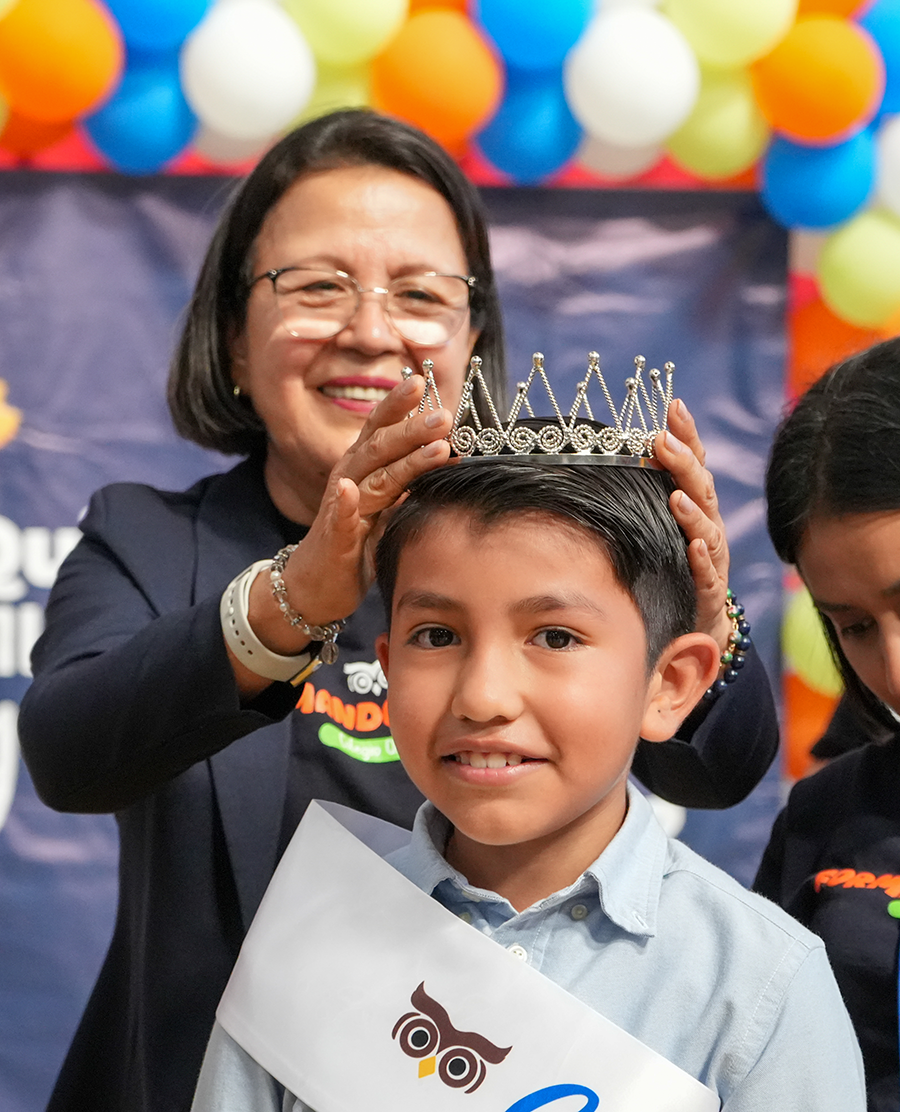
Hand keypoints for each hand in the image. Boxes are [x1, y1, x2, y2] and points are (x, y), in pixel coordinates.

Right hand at [241, 375, 450, 669]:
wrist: (316, 586)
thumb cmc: (355, 544)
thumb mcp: (388, 507)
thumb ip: (408, 481)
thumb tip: (447, 454)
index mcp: (364, 468)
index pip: (381, 428)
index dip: (400, 405)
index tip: (426, 383)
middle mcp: (350, 479)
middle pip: (381, 446)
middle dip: (413, 429)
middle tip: (444, 416)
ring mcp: (341, 507)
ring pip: (372, 477)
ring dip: (402, 461)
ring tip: (434, 449)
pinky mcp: (333, 538)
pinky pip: (339, 518)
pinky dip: (344, 503)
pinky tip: (349, 490)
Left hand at [654, 399, 731, 653]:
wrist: (695, 621)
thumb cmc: (671, 564)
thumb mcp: (660, 524)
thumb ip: (646, 491)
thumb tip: (610, 451)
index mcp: (695, 505)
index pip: (694, 463)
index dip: (687, 435)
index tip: (674, 405)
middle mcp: (708, 526)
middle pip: (701, 488)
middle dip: (684, 464)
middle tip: (664, 441)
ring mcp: (711, 558)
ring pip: (707, 529)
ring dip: (692, 511)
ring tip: (676, 496)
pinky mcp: (708, 591)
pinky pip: (709, 574)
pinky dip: (702, 560)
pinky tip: (695, 547)